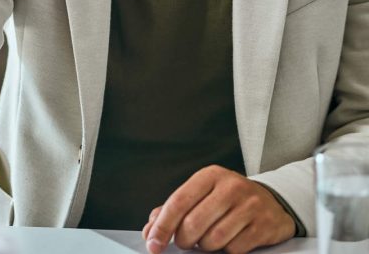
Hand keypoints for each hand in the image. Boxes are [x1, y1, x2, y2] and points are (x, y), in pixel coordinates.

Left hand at [142, 166, 295, 253]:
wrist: (272, 201)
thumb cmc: (229, 198)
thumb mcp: (202, 194)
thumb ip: (174, 209)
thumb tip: (150, 230)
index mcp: (209, 176)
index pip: (178, 202)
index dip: (162, 226)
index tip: (153, 243)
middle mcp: (230, 187)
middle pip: (194, 223)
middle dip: (184, 240)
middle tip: (185, 242)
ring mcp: (249, 206)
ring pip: (214, 238)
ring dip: (205, 246)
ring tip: (207, 239)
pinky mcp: (264, 225)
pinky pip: (235, 248)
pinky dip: (226, 250)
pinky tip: (228, 241)